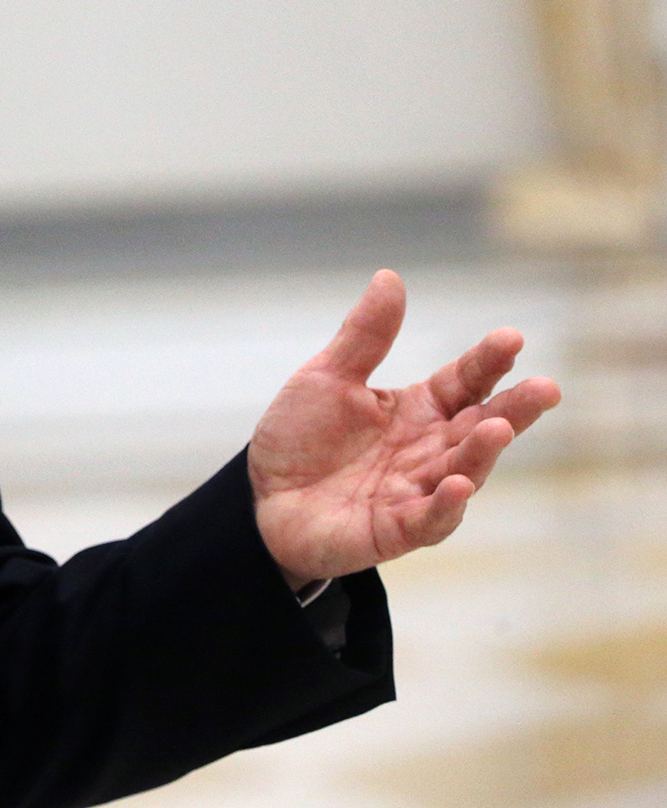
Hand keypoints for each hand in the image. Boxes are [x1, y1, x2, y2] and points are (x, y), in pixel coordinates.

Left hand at [250, 269, 560, 587]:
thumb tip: (390, 277)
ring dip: (482, 453)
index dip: (488, 363)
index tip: (512, 339)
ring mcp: (416, 492)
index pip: (464, 383)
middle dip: (514, 410)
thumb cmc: (301, 438)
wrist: (260, 498)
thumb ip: (364, 336)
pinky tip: (457, 486)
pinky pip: (427, 520)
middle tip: (547, 388)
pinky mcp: (394, 530)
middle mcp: (428, 451)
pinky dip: (444, 506)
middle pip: (479, 428)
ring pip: (461, 472)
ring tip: (499, 427)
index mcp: (419, 411)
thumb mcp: (328, 378)